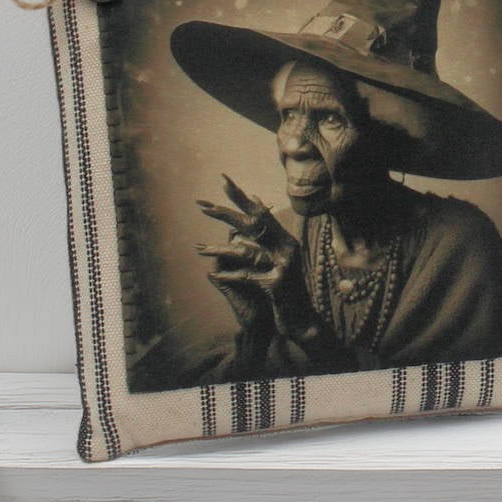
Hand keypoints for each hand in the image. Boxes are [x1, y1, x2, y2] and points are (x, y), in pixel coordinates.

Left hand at [196, 175, 322, 345]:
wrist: (303, 321)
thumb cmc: (287, 292)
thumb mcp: (277, 264)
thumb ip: (267, 242)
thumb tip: (250, 215)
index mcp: (286, 240)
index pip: (261, 213)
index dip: (241, 197)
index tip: (223, 180)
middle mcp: (287, 247)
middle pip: (253, 224)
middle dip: (226, 213)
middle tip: (202, 204)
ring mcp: (284, 264)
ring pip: (246, 251)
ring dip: (220, 250)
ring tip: (198, 248)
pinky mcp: (277, 282)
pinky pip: (248, 275)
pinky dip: (230, 275)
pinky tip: (213, 273)